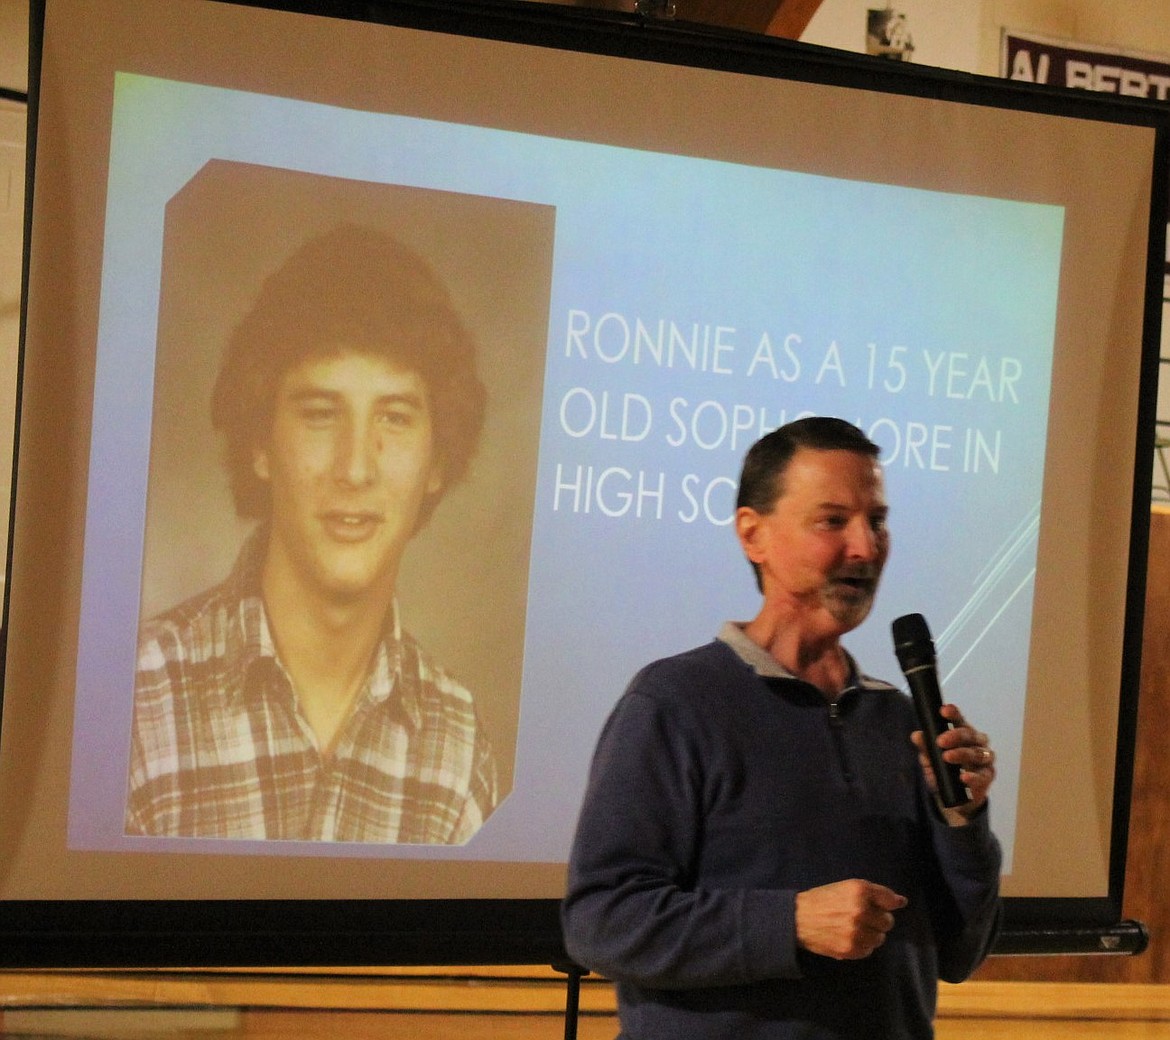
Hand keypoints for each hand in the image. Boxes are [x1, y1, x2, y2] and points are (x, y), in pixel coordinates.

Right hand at [794, 878, 907, 959]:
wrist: (797, 919)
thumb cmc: (823, 899)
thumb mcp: (847, 887)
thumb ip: (875, 893)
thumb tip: (903, 902)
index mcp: (859, 890)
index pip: (890, 900)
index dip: (888, 904)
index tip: (884, 906)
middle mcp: (860, 910)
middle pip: (888, 922)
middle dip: (877, 920)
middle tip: (861, 917)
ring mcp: (856, 932)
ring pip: (880, 938)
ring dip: (871, 934)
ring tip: (854, 929)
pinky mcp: (851, 949)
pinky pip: (869, 950)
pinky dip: (862, 945)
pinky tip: (849, 938)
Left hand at [910, 703, 995, 819]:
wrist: (954, 796)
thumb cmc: (944, 769)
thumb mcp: (930, 758)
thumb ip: (926, 747)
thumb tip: (916, 736)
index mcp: (963, 733)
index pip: (959, 720)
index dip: (953, 714)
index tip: (943, 711)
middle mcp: (977, 743)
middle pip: (969, 735)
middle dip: (955, 736)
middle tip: (940, 741)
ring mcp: (985, 759)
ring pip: (977, 753)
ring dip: (962, 754)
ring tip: (947, 757)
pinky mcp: (987, 776)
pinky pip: (982, 775)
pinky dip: (973, 776)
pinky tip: (963, 777)